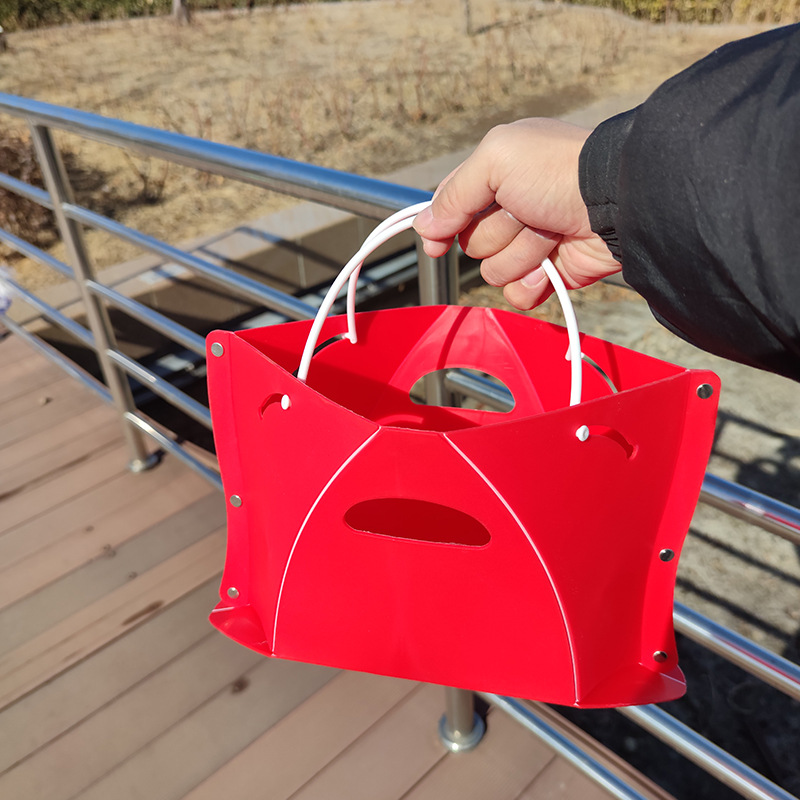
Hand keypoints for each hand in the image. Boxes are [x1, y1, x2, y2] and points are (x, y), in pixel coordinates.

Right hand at [413, 118, 621, 308]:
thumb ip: (453, 193)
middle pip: (470, 243)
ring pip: (494, 271)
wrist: (616, 202)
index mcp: (496, 175)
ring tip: (549, 232)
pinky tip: (552, 264)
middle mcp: (510, 209)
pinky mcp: (550, 273)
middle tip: (526, 212)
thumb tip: (424, 226)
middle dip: (496, 233)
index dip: (441, 225)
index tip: (437, 242)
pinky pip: (518, 294)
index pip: (451, 205)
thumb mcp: (496, 160)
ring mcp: (530, 244)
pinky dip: (532, 283)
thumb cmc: (559, 171)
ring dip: (520, 254)